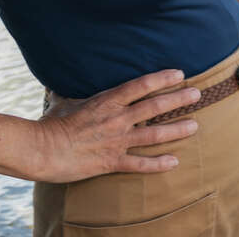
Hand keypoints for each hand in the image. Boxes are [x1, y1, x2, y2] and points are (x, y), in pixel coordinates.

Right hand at [34, 69, 201, 182]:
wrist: (41, 150)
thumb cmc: (50, 124)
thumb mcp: (64, 100)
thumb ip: (71, 90)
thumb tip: (63, 78)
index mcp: (107, 100)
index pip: (141, 85)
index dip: (162, 78)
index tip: (179, 73)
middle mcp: (117, 119)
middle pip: (155, 106)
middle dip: (178, 99)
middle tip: (198, 94)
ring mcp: (116, 141)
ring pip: (154, 134)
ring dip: (177, 130)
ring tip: (195, 126)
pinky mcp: (111, 162)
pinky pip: (139, 164)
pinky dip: (158, 164)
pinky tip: (174, 162)